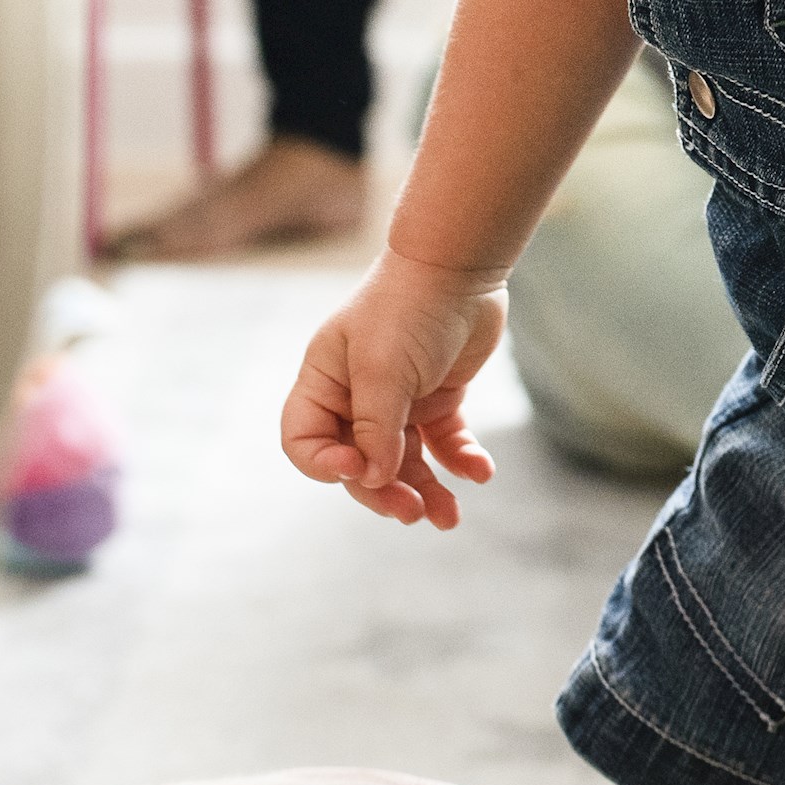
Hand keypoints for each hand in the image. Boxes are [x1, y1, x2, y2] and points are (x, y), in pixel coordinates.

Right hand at [281, 256, 505, 527]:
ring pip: (403, 462)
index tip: (360, 469)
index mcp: (324, 383)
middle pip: (358, 462)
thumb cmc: (409, 308)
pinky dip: (460, 460)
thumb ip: (376, 427)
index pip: (304, 442)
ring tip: (449, 518)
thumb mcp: (383, 369)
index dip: (325, 466)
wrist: (462, 267)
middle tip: (413, 513)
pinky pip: (443, 443)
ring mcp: (398, 399)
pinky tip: (480, 473)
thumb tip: (375, 479)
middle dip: (384, 491)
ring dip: (424, 490)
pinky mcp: (437, 398)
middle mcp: (355, 396)